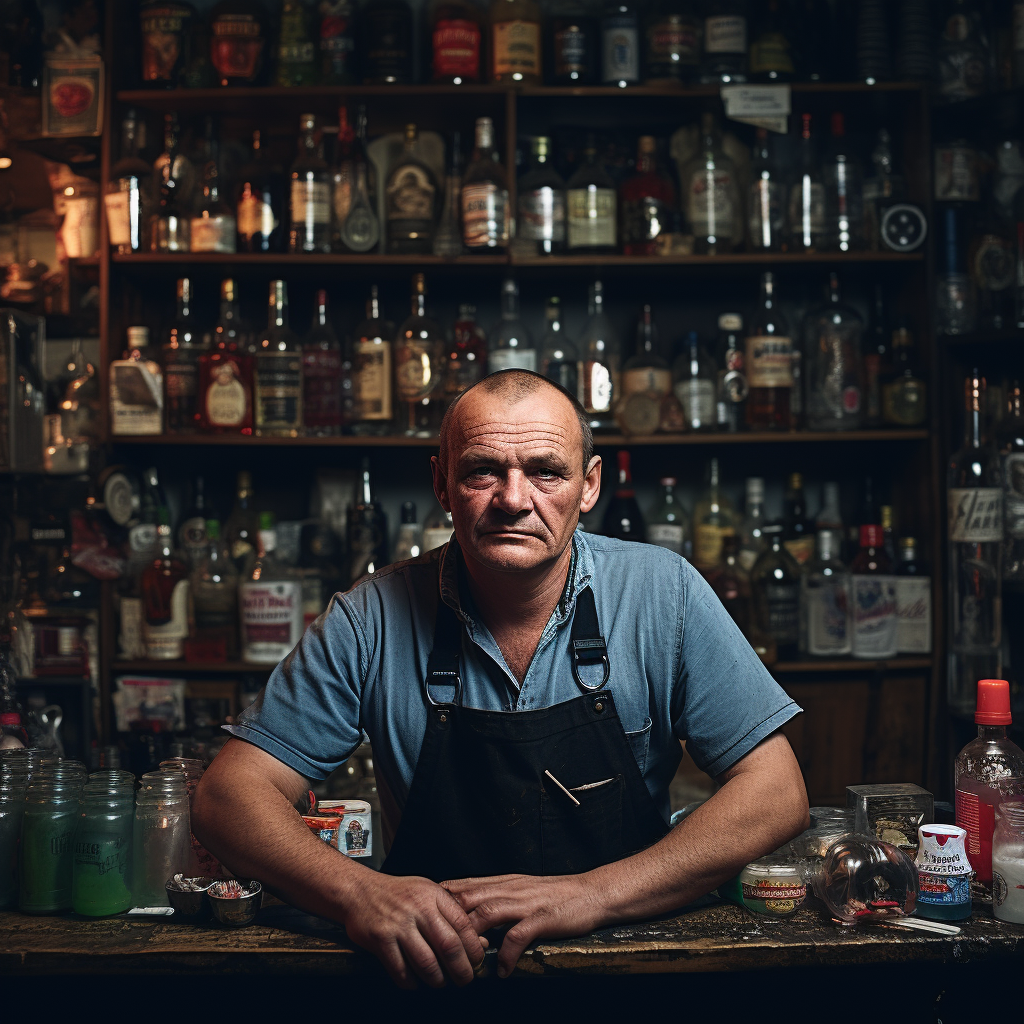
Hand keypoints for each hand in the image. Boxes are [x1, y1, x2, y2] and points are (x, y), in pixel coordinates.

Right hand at [342, 871, 485, 988]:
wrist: (359, 890)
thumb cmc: (398, 894)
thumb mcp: (427, 893)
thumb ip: (451, 914)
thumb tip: (479, 942)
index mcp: (433, 895)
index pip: (463, 924)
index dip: (473, 948)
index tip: (477, 961)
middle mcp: (418, 908)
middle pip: (449, 946)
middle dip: (461, 970)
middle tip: (465, 980)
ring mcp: (398, 924)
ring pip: (426, 962)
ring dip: (437, 980)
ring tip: (440, 982)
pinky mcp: (381, 939)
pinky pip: (401, 970)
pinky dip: (411, 983)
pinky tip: (415, 982)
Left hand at [443, 873, 604, 977]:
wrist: (591, 892)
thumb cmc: (556, 894)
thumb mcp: (521, 889)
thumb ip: (497, 897)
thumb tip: (470, 912)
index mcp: (503, 882)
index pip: (463, 886)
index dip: (440, 901)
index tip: (422, 917)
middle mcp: (509, 889)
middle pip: (468, 897)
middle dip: (448, 920)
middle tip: (433, 945)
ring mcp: (525, 903)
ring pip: (487, 913)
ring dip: (472, 938)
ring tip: (463, 961)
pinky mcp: (542, 918)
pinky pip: (518, 936)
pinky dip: (506, 954)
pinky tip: (501, 970)